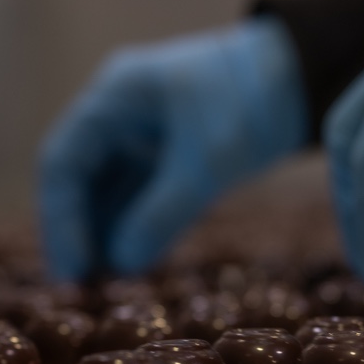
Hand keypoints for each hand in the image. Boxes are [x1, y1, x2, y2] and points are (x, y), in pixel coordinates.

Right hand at [38, 18, 306, 280]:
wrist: (302, 78)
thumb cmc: (250, 104)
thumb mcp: (207, 162)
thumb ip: (161, 212)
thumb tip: (122, 263)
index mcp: (114, 97)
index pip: (63, 161)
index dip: (61, 218)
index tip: (71, 268)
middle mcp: (118, 113)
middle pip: (78, 178)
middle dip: (79, 231)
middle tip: (82, 286)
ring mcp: (143, 133)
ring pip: (108, 190)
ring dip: (106, 233)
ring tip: (107, 283)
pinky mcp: (170, 153)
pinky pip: (140, 194)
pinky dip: (136, 226)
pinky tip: (136, 262)